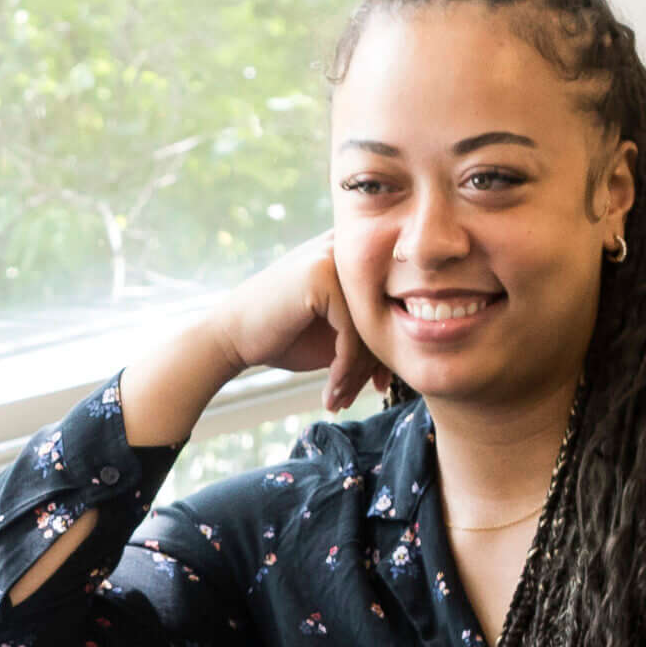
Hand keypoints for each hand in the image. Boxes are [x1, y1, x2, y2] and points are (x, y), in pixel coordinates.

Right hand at [208, 235, 381, 412]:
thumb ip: (372, 328)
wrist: (231, 337)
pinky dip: (344, 369)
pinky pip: (353, 333)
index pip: (392, 304)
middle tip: (356, 396)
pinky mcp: (322, 276)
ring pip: (371, 326)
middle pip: (386, 314)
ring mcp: (335, 257)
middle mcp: (349, 248)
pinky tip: (330, 391)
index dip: (387, 347)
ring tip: (340, 399)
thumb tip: (414, 349)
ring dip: (357, 373)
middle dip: (374, 364)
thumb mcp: (337, 332)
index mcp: (357, 254)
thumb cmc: (284, 335)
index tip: (376, 383)